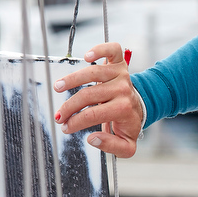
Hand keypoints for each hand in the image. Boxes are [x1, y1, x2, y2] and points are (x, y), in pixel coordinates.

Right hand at [54, 41, 144, 157]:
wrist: (140, 107)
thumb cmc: (128, 124)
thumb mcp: (126, 145)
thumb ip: (111, 146)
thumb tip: (92, 138)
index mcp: (124, 109)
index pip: (93, 114)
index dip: (75, 122)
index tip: (65, 127)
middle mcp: (123, 90)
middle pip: (89, 95)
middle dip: (69, 107)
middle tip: (59, 116)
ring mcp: (121, 75)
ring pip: (93, 73)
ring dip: (72, 80)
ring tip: (58, 87)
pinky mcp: (120, 63)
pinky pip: (112, 50)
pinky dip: (100, 50)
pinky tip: (87, 57)